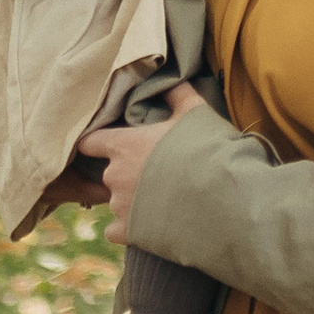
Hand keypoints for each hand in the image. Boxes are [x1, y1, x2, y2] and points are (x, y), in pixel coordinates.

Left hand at [79, 85, 212, 235]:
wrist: (223, 198)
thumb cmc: (208, 150)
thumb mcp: (197, 113)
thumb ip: (178, 94)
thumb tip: (171, 80)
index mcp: (124, 146)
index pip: (91, 142)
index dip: (100, 143)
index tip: (113, 146)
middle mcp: (115, 176)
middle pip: (109, 173)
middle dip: (127, 174)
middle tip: (156, 175)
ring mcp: (120, 206)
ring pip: (116, 202)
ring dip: (132, 201)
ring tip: (162, 201)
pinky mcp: (129, 232)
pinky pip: (115, 231)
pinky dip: (128, 228)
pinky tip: (149, 224)